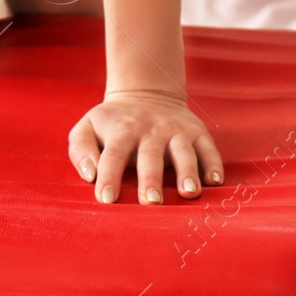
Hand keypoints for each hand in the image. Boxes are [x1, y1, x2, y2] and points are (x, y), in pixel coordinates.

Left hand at [68, 89, 223, 204]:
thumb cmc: (112, 123)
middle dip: (151, 179)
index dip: (109, 176)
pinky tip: (215, 182)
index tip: (107, 199)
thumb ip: (81, 150)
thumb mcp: (87, 127)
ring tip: (189, 193)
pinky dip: (213, 164)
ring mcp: (176, 131)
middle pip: (150, 156)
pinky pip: (208, 148)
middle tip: (151, 202)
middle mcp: (150, 131)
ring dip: (187, 172)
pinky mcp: (197, 132)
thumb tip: (89, 175)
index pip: (112, 155)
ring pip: (183, 151)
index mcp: (121, 131)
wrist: (145, 93)